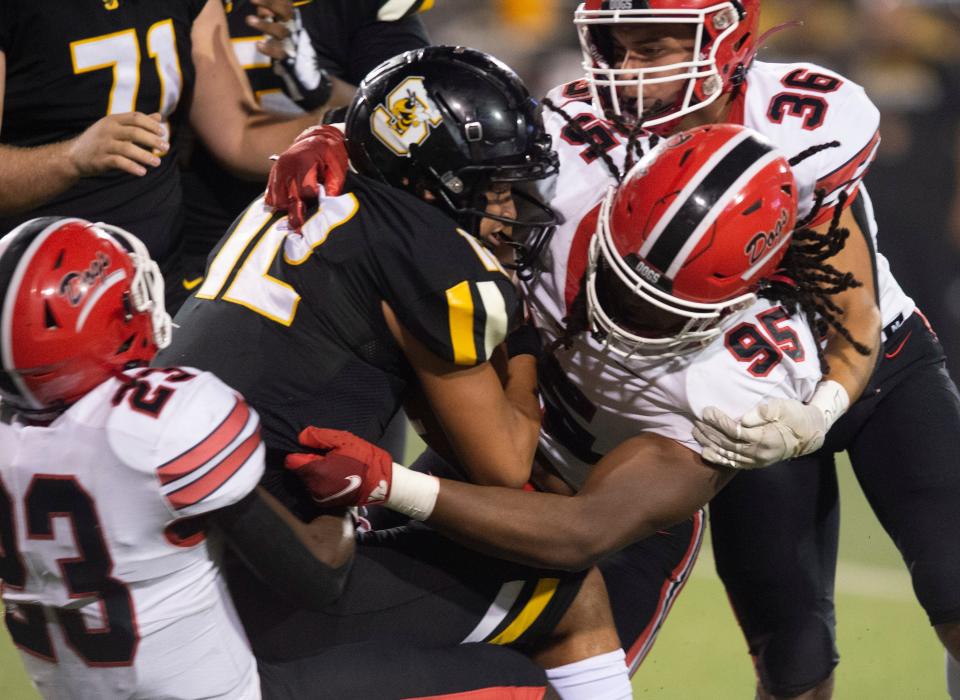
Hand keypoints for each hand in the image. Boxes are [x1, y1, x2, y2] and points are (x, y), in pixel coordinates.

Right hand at [67, 112, 167, 177]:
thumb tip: (159, 116)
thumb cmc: (102, 141)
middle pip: (135, 132)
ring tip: (158, 162)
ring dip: (145, 156)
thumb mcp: (117, 128)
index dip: (151, 125)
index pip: (136, 117)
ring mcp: (103, 144)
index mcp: (113, 120)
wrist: (74, 156)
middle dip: (152, 140)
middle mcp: (108, 130)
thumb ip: (137, 123)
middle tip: (166, 148)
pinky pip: (119, 162)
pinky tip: (143, 172)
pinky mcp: (100, 159)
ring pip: (128, 148)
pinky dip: (132, 167)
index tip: (163, 133)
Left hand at [248, 0, 332, 109]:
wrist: (306, 74)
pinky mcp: (289, 58)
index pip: (284, 4)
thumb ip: (269, 18)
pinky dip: (269, 48)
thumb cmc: (287, 48)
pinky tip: (259, 45)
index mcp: (291, 20)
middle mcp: (293, 29)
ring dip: (264, 25)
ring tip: (248, 19)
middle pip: (285, 11)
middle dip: (270, 3)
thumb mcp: (278, 29)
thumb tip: (260, 7)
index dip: (273, 0)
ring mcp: (292, 43)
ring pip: (280, 31)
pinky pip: (279, 52)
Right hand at [264, 125, 348, 229]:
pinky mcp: (273, 174)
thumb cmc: (330, 153)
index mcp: (303, 162)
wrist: (317, 138)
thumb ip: (334, 186)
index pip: (304, 191)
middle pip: (286, 199)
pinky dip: (278, 202)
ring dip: (286, 208)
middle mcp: (286, 166)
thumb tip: (327, 204)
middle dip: (295, 213)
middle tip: (301, 226)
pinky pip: (270, 195)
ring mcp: (277, 170)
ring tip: (297, 213)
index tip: (316, 207)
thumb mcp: (338, 167)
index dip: (312, 201)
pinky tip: (288, 204)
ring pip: (276, 199)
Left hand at [285, 427, 392, 507]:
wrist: (381, 483)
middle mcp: (313, 487)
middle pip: (299, 471)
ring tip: (333, 466)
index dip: (298, 452)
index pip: (291, 461)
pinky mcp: (324, 503)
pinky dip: (320, 481)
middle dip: (309, 462)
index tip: (310, 448)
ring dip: (315, 472)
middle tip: (328, 456)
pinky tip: (335, 476)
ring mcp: (318, 497)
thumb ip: (319, 437)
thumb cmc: (363, 459)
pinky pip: (315, 488)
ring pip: (307, 480)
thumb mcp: (343, 441)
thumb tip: (300, 437)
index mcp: (316, 471)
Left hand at [692, 399, 827, 469]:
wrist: (811, 434)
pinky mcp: (756, 464)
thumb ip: (763, 412)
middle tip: (696, 421)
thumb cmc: (795, 416)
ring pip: (728, 455)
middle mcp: (759, 453)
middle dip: (710, 432)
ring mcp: (757, 461)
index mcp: (765, 438)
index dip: (719, 422)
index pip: (735, 431)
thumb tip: (743, 419)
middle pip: (727, 444)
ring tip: (696, 432)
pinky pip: (734, 464)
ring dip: (710, 444)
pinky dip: (718, 458)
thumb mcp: (783, 407)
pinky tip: (706, 452)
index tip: (707, 411)